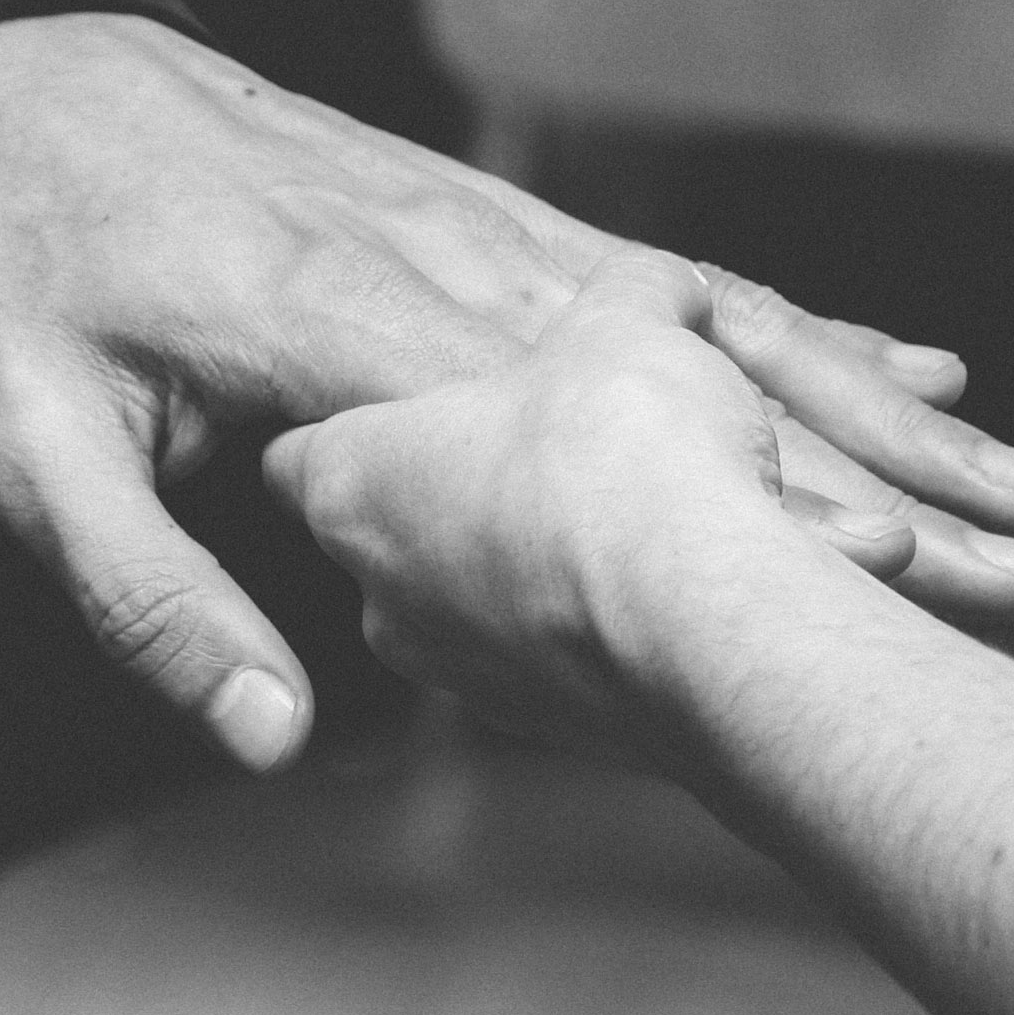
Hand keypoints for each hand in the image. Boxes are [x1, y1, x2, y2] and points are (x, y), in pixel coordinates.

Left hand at [0, 12, 1013, 768]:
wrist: (13, 85)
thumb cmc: (12, 279)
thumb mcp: (31, 447)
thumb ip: (151, 593)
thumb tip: (269, 736)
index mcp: (352, 332)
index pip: (569, 437)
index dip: (717, 513)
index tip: (866, 580)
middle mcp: (463, 275)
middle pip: (691, 379)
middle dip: (858, 472)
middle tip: (1011, 559)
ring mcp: (506, 240)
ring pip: (724, 325)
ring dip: (875, 409)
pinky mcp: (518, 226)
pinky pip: (694, 281)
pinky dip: (815, 326)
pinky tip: (919, 361)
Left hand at [258, 250, 908, 759]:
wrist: (715, 622)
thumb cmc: (627, 460)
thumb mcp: (626, 323)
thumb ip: (627, 293)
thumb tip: (656, 285)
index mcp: (355, 482)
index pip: (298, 455)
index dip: (354, 419)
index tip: (411, 401)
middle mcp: (383, 594)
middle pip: (391, 533)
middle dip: (461, 492)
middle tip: (544, 443)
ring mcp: (463, 674)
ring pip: (473, 607)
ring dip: (530, 565)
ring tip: (622, 513)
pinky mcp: (550, 729)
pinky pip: (554, 661)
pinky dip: (593, 625)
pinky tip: (662, 580)